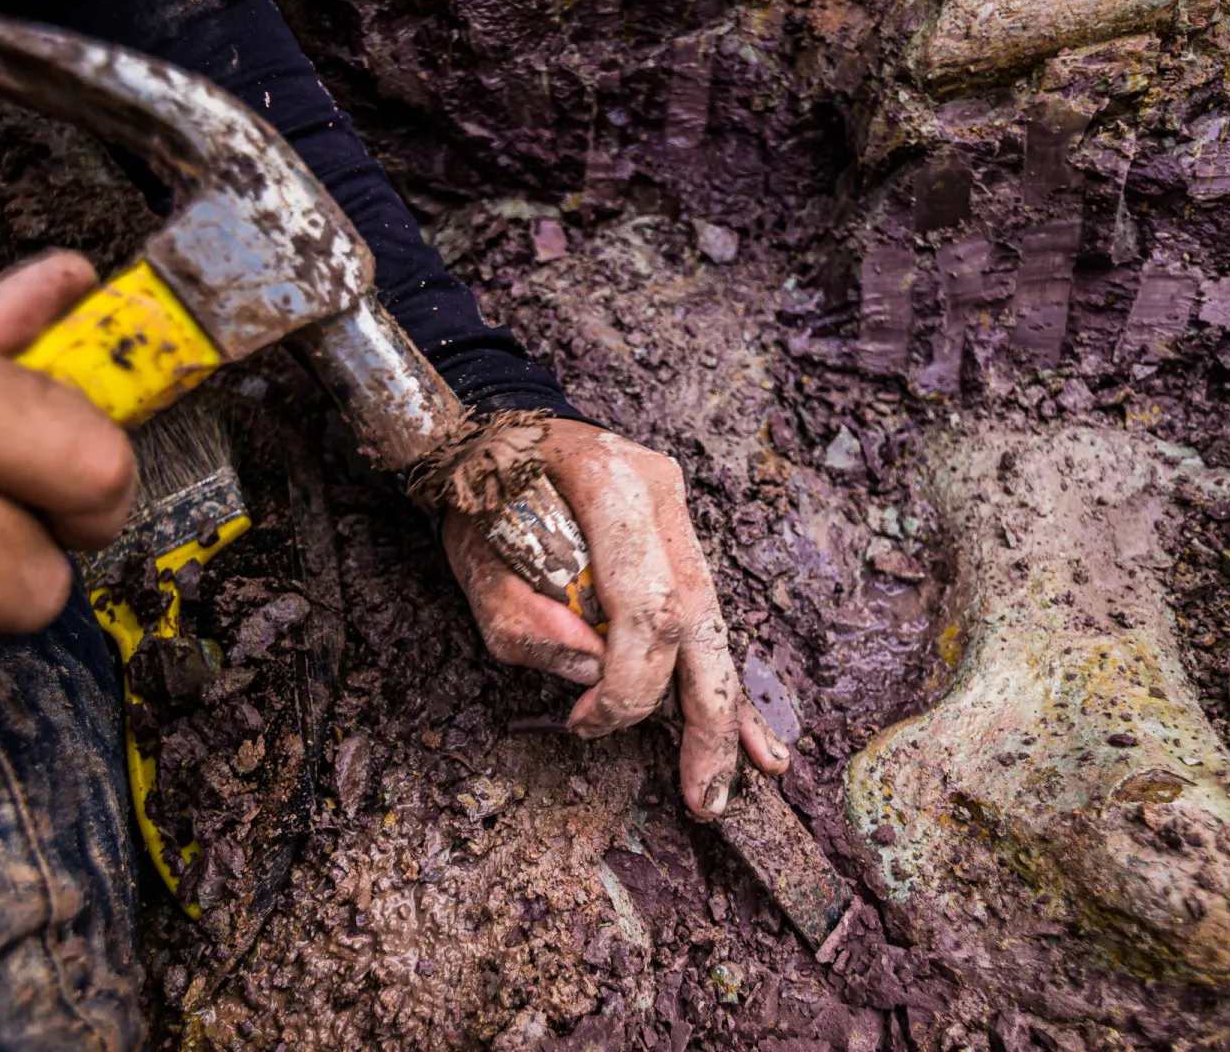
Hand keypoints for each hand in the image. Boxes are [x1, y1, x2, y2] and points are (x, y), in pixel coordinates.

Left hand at [442, 418, 788, 819]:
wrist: (493, 432)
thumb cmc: (477, 494)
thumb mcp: (473, 555)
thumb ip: (522, 616)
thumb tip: (590, 674)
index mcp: (610, 483)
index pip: (648, 606)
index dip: (630, 682)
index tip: (585, 722)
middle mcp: (660, 492)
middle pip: (698, 619)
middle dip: (704, 717)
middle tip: (703, 798)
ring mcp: (678, 512)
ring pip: (714, 624)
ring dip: (720, 713)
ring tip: (726, 785)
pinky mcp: (680, 539)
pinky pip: (706, 619)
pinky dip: (719, 682)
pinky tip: (757, 743)